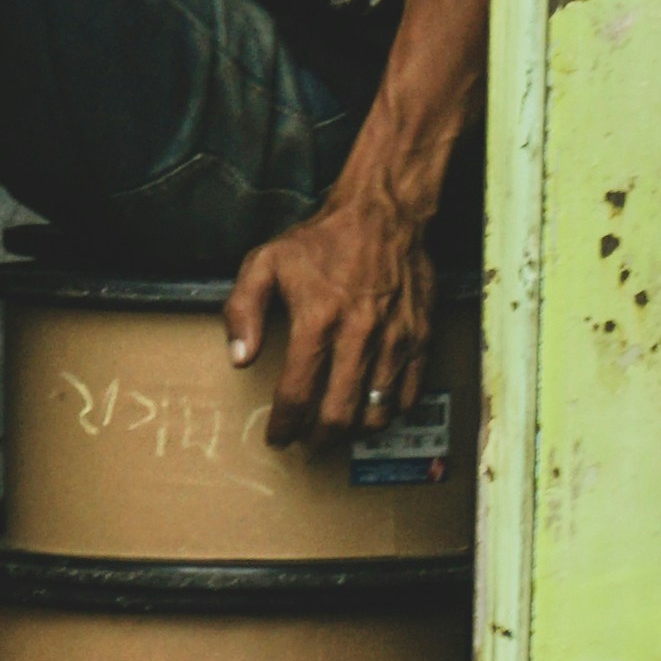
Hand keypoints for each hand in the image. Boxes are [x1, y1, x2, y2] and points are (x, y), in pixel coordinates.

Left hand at [226, 190, 434, 453]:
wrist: (383, 214)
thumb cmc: (321, 241)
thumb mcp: (265, 261)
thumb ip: (243, 310)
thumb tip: (239, 358)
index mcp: (317, 320)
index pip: (297, 393)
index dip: (285, 426)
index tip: (278, 438)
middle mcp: (358, 336)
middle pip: (339, 414)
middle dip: (319, 441)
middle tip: (309, 447)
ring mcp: (394, 340)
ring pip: (377, 412)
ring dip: (355, 431)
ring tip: (339, 430)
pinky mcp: (420, 338)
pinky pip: (409, 394)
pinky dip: (390, 411)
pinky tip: (372, 409)